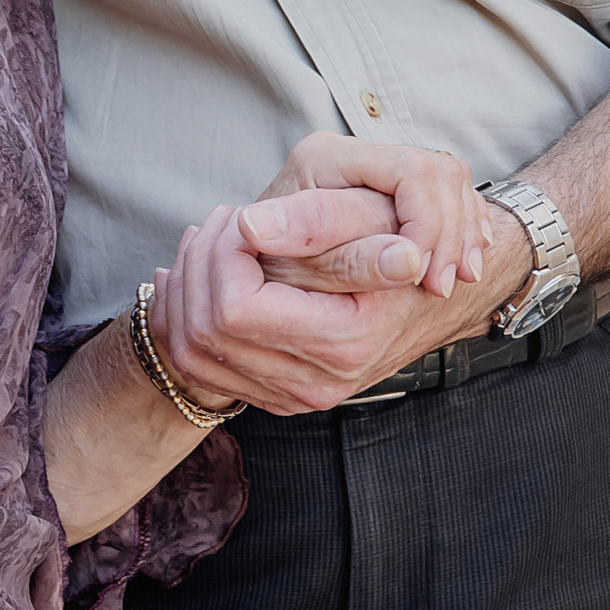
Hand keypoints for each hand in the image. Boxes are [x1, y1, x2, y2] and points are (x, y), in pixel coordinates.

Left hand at [152, 144, 514, 419]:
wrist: (426, 295)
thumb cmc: (398, 239)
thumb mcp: (370, 212)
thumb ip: (316, 220)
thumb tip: (252, 227)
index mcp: (344, 338)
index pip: (235, 308)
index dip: (222, 256)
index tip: (238, 216)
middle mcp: (319, 382)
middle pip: (205, 334)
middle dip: (197, 266)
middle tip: (218, 221)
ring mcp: (296, 397)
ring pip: (193, 356)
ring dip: (184, 292)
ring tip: (205, 241)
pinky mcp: (278, 396)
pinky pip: (202, 370)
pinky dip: (183, 320)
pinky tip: (190, 279)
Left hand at [245, 133, 494, 301]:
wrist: (263, 270)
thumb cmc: (270, 269)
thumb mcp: (296, 268)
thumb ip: (346, 258)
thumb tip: (404, 259)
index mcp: (324, 157)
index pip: (409, 170)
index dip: (427, 223)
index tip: (422, 274)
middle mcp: (353, 154)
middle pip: (437, 172)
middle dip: (449, 233)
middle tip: (440, 287)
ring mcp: (379, 168)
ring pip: (451, 181)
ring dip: (462, 234)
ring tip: (452, 282)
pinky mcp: (396, 189)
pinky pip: (453, 195)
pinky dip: (464, 230)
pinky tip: (463, 265)